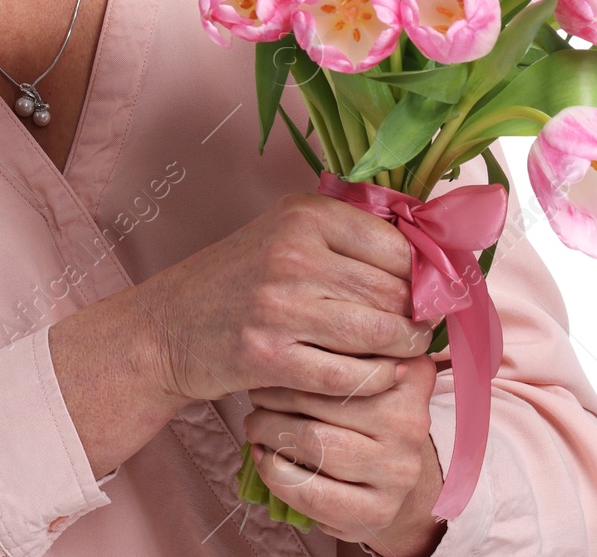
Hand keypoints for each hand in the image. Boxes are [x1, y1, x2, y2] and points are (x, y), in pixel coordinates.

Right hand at [141, 190, 436, 404]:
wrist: (167, 328)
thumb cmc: (236, 281)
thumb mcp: (283, 236)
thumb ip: (345, 241)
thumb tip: (429, 260)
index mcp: (303, 215)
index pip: (397, 245)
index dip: (423, 275)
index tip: (428, 293)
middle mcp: (293, 253)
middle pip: (395, 291)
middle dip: (417, 316)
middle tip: (418, 328)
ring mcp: (280, 306)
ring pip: (380, 334)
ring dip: (403, 349)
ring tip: (402, 350)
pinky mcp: (270, 356)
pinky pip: (351, 375)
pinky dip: (373, 380)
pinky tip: (372, 376)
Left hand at [245, 359, 446, 556]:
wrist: (385, 475)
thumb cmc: (358, 410)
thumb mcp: (362, 367)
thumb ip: (344, 339)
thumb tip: (294, 306)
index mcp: (408, 375)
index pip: (344, 358)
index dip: (299, 359)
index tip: (274, 358)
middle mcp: (410, 422)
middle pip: (324, 397)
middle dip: (276, 396)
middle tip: (256, 395)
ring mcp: (398, 470)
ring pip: (315, 443)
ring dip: (270, 433)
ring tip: (255, 425)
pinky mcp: (379, 510)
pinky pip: (314, 493)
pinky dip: (277, 475)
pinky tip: (265, 459)